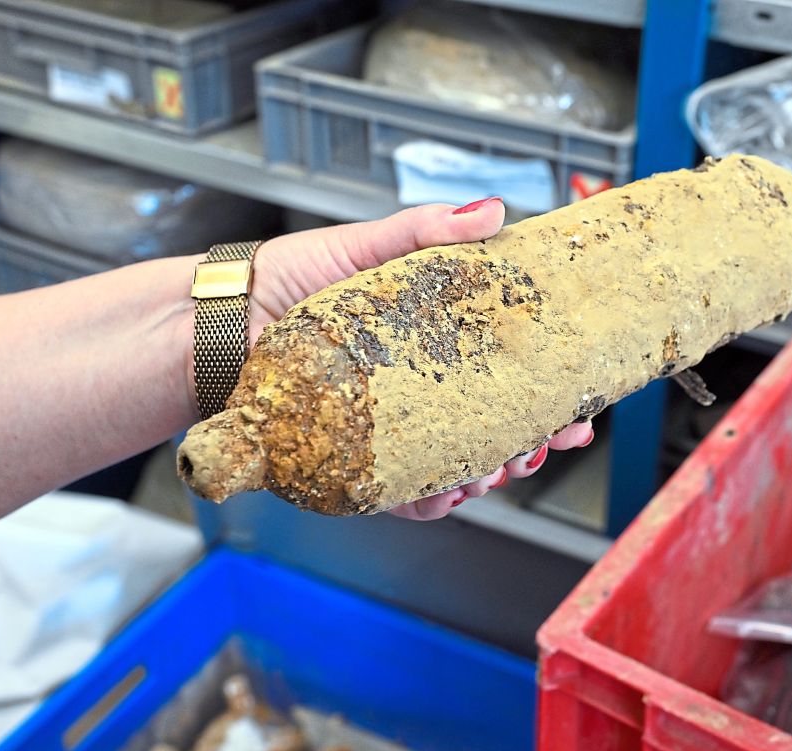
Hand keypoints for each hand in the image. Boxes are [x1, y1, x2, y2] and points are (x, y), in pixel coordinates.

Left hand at [248, 199, 593, 520]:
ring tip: (496, 467)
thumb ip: (425, 233)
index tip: (581, 407)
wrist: (209, 326)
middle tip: (544, 444)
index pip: (508, 370)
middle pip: (496, 426)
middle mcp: (419, 389)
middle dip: (530, 444)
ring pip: (459, 465)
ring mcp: (389, 429)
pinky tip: (446, 492)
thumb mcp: (362, 249)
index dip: (551, 394)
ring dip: (488, 474)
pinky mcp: (354, 461)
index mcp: (435, 342)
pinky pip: (403, 494)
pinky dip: (431, 498)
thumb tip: (492, 211)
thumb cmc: (282, 282)